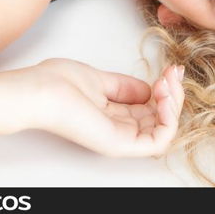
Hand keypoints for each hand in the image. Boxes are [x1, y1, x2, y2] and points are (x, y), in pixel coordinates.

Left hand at [23, 58, 184, 157]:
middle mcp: (118, 129)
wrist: (40, 91)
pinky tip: (164, 96)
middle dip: (174, 93)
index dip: (165, 88)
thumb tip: (147, 89)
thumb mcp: (100, 79)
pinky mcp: (120, 144)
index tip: (170, 69)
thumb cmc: (56, 83)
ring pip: (164, 129)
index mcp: (111, 115)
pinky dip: (169, 118)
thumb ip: (124, 86)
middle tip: (172, 73)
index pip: (150, 109)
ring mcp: (119, 138)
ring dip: (174, 103)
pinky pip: (158, 140)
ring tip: (167, 83)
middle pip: (160, 118)